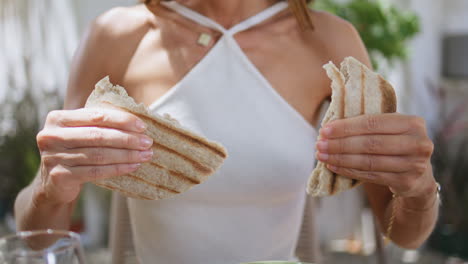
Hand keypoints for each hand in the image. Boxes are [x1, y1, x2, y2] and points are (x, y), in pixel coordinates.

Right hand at [36, 108, 153, 203]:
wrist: (53, 184)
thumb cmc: (75, 151)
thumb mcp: (81, 132)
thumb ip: (100, 123)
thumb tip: (137, 122)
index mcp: (57, 118)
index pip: (96, 116)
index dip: (121, 120)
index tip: (142, 126)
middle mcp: (51, 136)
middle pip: (98, 136)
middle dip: (127, 139)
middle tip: (148, 142)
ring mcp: (53, 157)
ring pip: (99, 155)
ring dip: (127, 155)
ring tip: (146, 154)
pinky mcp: (60, 177)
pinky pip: (96, 171)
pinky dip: (118, 168)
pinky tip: (133, 166)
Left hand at [315, 113, 435, 198]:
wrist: (420, 177)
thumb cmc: (396, 146)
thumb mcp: (391, 130)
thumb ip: (369, 124)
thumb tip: (330, 124)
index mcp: (413, 123)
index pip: (373, 122)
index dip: (347, 127)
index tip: (325, 130)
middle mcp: (419, 143)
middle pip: (370, 143)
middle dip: (340, 144)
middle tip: (319, 144)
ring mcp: (415, 165)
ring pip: (369, 161)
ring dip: (341, 158)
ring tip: (322, 155)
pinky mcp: (407, 182)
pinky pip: (371, 175)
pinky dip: (348, 170)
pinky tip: (333, 166)